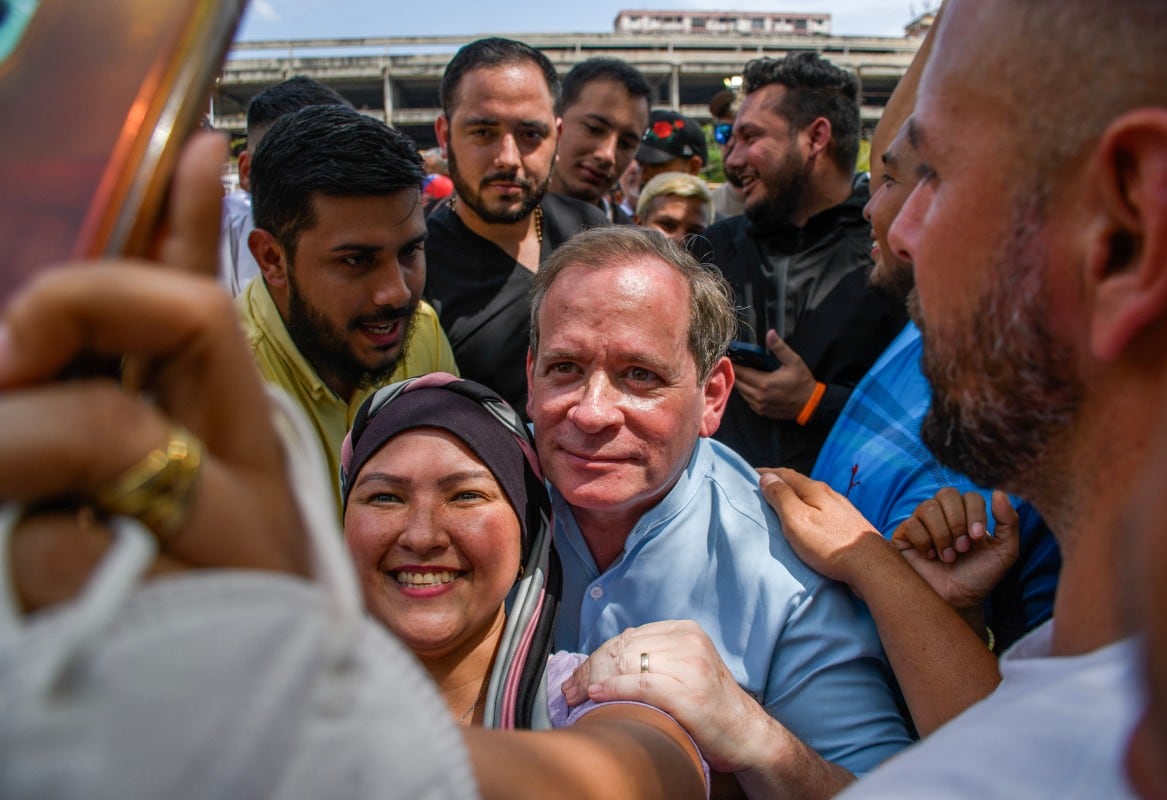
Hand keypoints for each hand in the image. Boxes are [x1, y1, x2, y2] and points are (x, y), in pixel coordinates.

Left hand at [0, 133, 308, 611]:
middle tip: (13, 356)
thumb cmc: (214, 613)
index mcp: (237, 440)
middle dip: (73, 304)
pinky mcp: (160, 585)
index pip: (214, 301)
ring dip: (24, 478)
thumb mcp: (183, 504)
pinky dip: (37, 573)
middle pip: (172, 318)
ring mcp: (206, 524)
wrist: (264, 731)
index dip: (196, 215)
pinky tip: (95, 605)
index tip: (196, 149)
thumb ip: (135, 417)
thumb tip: (57, 342)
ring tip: (66, 543)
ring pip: (84, 435)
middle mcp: (233, 465)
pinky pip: (48, 548)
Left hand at [560, 620, 774, 773]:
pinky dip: (614, 689)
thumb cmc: (709, 707)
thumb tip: (602, 662)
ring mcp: (690, 664)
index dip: (595, 657)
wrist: (747, 735)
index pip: (627, 637)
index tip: (576, 677)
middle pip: (622, 648)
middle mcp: (688, 641)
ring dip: (594, 681)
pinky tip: (597, 696)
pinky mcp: (689, 691)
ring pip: (627, 662)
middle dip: (590, 669)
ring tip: (576, 697)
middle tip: (569, 691)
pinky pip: (640, 684)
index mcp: (685, 631)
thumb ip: (652, 658)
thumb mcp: (684, 669)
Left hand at [731, 329, 817, 420]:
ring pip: (740, 392)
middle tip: (731, 362)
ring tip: (739, 372)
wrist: (810, 405)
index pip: (740, 372)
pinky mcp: (761, 411)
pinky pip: (747, 400)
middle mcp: (758, 396)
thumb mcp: (793, 361)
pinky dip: (745, 392)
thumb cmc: (802, 382)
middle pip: (737, 382)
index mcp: (764, 383)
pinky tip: (748, 384)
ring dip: (739, 382)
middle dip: (733, 372)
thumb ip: (779, 348)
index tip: (727, 356)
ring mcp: (759, 405)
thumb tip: (770, 333)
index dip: (732, 364)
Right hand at [757, 468, 887, 591]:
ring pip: (812, 497)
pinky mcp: (849, 524)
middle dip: (780, 483)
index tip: (750, 474)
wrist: (872, 566)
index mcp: (814, 490)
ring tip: (782, 504)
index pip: (785, 473)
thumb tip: (767, 477)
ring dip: (795, 497)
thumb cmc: (830, 545)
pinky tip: (808, 520)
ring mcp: (842, 509)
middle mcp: (829, 494)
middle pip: (799, 483)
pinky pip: (822, 510)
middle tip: (763, 489)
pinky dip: (808, 509)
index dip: (766, 472)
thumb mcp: (797, 520)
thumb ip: (781, 497)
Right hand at [892, 489, 1019, 609]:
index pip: (969, 496)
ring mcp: (921, 522)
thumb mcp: (1004, 552)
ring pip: (928, 507)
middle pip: (946, 494)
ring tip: (947, 556)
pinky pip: (911, 524)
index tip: (977, 538)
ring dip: (942, 534)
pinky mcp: (904, 535)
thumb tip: (999, 493)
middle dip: (958, 522)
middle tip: (962, 548)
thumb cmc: (979, 577)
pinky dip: (924, 542)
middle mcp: (942, 513)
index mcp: (966, 514)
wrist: (957, 601)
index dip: (974, 513)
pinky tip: (929, 556)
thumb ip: (1009, 523)